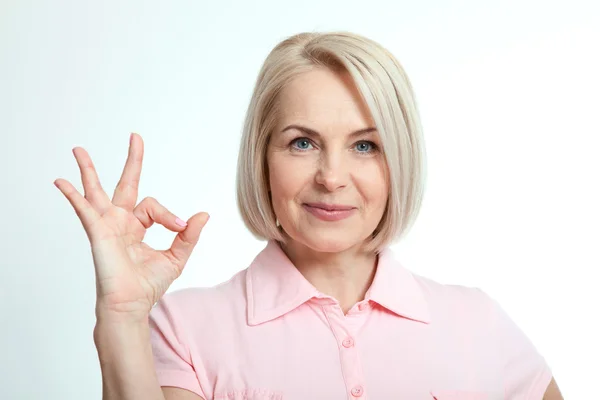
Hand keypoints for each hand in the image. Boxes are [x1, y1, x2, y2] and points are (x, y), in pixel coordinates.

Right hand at [54, 133, 208, 321]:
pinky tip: (61, 182)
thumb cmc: (148, 284)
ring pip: (97, 191)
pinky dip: (73, 196)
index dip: (169, 214)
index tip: (179, 226)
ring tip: (79, 150)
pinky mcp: (98, 233)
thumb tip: (203, 214)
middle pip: (125, 184)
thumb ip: (189, 235)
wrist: (132, 305)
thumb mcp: (176, 256)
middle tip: (135, 137)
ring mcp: (107, 226)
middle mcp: (120, 222)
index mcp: (137, 226)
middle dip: (132, 161)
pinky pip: (84, 210)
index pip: (153, 206)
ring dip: (88, 170)